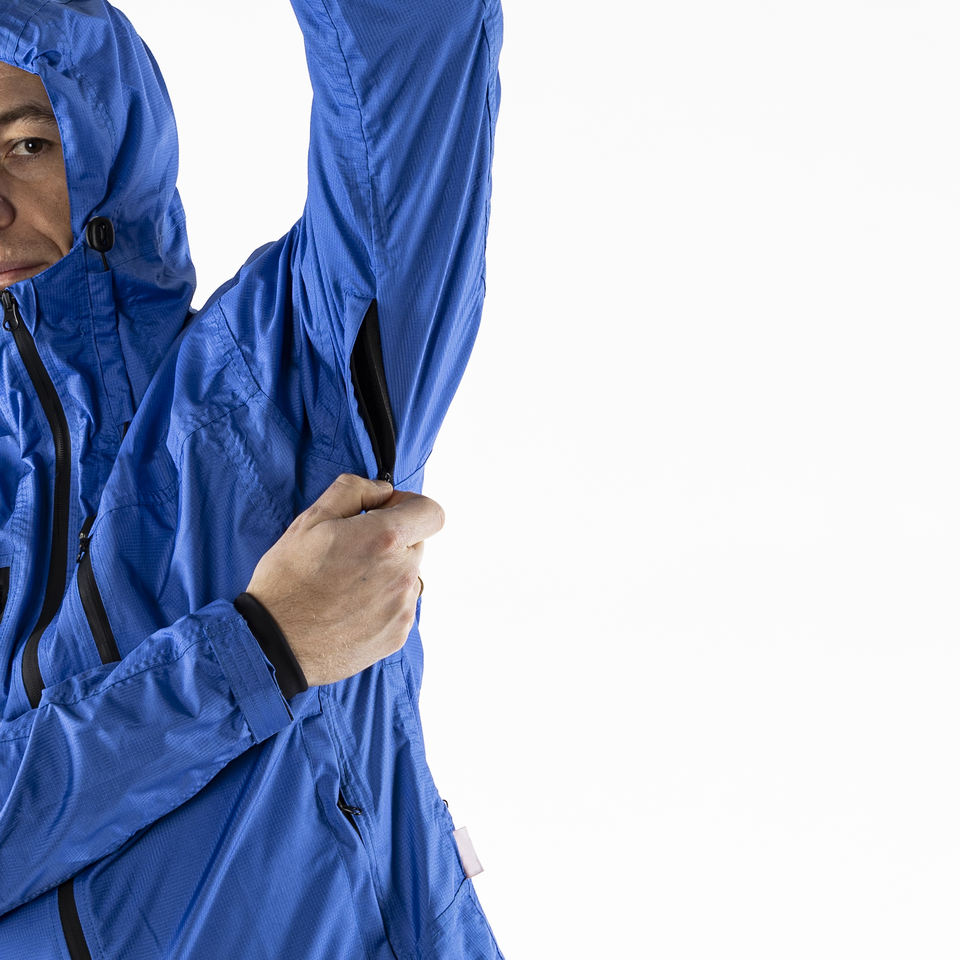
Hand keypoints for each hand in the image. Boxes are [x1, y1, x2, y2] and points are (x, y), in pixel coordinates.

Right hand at [244, 473, 443, 685]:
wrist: (275, 645)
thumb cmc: (288, 580)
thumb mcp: (310, 520)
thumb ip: (353, 491)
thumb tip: (382, 489)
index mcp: (384, 539)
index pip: (431, 513)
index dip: (411, 506)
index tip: (386, 512)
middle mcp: (402, 573)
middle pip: (417, 544)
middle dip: (392, 540)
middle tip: (351, 551)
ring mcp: (403, 608)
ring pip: (408, 576)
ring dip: (388, 572)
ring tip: (346, 584)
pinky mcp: (398, 634)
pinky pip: (401, 606)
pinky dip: (382, 602)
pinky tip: (349, 608)